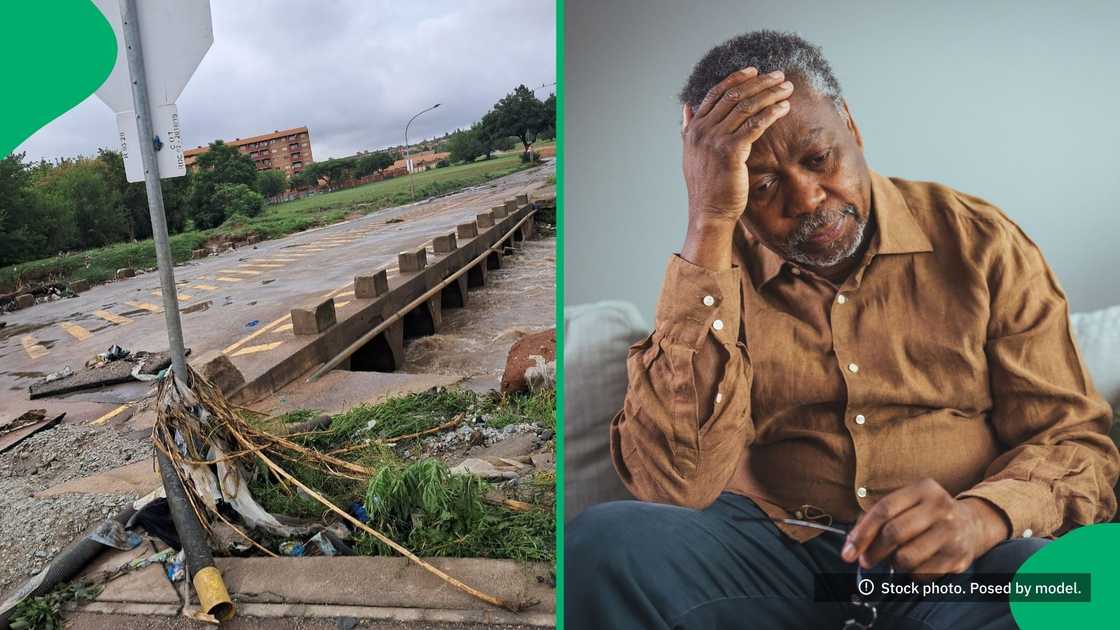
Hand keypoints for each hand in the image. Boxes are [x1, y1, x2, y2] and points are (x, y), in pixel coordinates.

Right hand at [679, 68, 792, 268]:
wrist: (708, 212)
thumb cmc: (706, 186)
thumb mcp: (691, 153)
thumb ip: (688, 128)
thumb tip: (687, 107)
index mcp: (693, 128)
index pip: (716, 94)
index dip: (736, 79)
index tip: (755, 71)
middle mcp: (702, 131)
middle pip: (734, 96)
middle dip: (759, 82)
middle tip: (779, 75)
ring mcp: (715, 140)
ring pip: (746, 107)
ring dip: (769, 94)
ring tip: (787, 88)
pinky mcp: (730, 152)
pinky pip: (755, 125)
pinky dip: (771, 113)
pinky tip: (784, 107)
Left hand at [841, 479, 1009, 579]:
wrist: (974, 524)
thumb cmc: (929, 514)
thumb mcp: (908, 503)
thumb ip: (879, 517)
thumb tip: (853, 543)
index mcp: (923, 489)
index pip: (884, 510)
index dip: (862, 533)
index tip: (848, 551)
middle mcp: (940, 508)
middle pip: (894, 533)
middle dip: (873, 552)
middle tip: (866, 561)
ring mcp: (952, 533)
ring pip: (906, 557)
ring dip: (894, 563)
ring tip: (897, 559)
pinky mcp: (958, 557)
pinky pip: (922, 574)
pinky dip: (911, 574)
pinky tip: (916, 564)